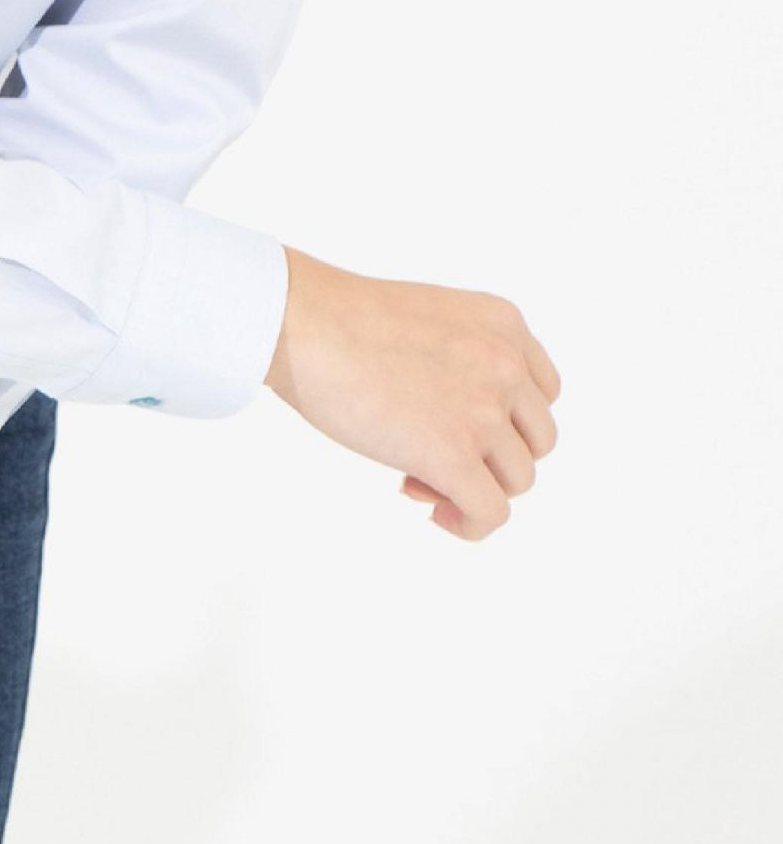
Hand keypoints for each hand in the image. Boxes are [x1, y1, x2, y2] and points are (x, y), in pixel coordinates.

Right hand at [263, 245, 561, 538]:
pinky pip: (491, 513)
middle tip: (431, 453)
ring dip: (473, 487)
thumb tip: (468, 446)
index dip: (504, 419)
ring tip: (418, 478)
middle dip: (490, 456)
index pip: (542, 392)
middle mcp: (505, 363)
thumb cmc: (342, 320)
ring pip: (518, 480)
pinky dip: (468, 524)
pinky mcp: (454, 454)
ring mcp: (483, 410)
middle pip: (535, 441)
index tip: (458, 424)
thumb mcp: (430, 320)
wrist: (301, 322)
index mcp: (502, 323)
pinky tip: (435, 514)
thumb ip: (464, 361)